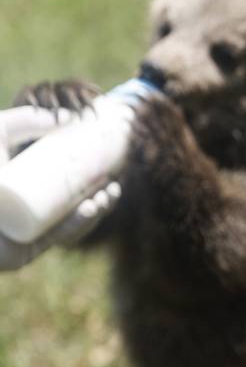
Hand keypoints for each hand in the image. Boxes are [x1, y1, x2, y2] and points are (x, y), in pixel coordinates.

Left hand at [0, 91, 118, 270]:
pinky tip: (91, 209)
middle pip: (75, 203)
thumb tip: (69, 117)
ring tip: (106, 196)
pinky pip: (57, 239)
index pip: (67, 183)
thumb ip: (28, 117)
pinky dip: (78, 226)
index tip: (112, 168)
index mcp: (27, 185)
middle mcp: (30, 209)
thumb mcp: (0, 131)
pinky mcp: (26, 250)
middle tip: (113, 185)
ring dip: (96, 211)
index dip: (94, 177)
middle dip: (102, 197)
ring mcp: (29, 230)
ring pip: (71, 223)